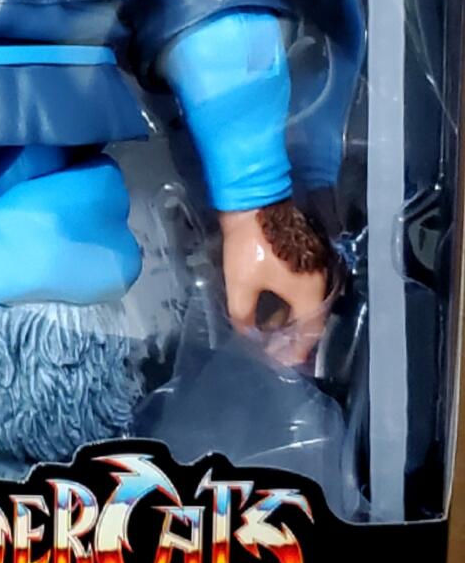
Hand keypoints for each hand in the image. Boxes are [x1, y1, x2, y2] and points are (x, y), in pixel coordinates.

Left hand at [219, 200, 331, 367]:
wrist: (254, 199)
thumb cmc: (250, 244)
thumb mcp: (240, 284)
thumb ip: (243, 314)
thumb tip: (244, 333)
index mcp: (310, 291)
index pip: (309, 331)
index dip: (296, 350)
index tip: (281, 363)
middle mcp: (320, 280)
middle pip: (310, 318)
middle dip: (292, 336)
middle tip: (273, 350)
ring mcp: (315, 265)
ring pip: (306, 302)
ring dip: (289, 318)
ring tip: (268, 331)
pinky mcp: (306, 253)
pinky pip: (302, 286)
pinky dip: (289, 301)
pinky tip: (271, 306)